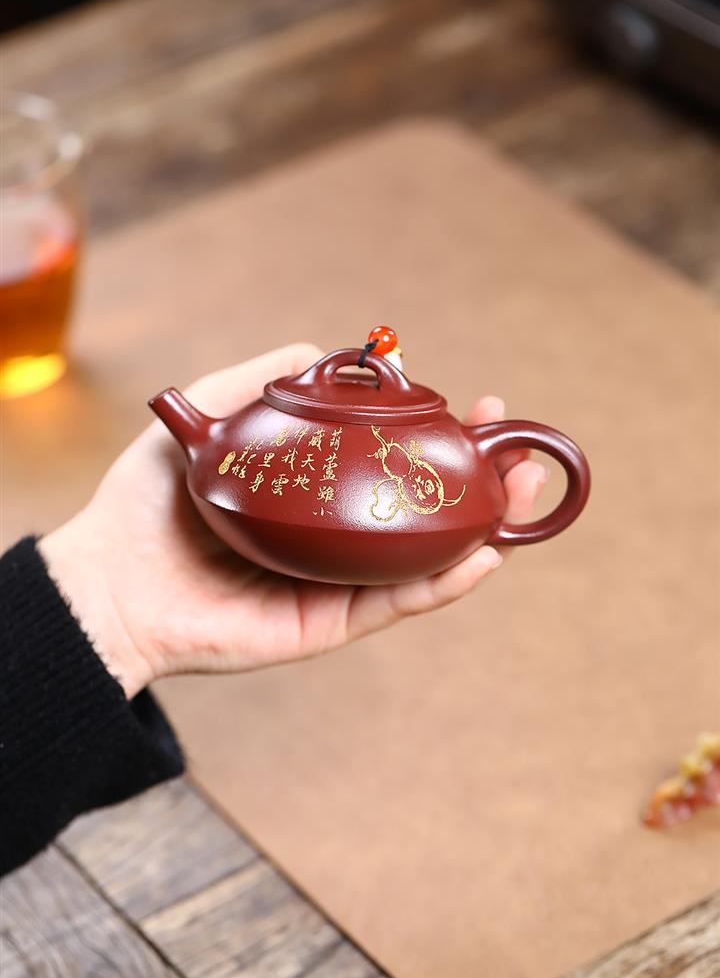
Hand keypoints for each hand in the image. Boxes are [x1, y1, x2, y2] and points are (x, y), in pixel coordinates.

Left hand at [40, 344, 546, 698]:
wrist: (109, 582)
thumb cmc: (147, 500)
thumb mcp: (206, 417)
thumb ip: (261, 381)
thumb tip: (328, 353)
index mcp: (315, 493)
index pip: (392, 461)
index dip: (441, 436)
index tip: (477, 405)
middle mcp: (334, 536)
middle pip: (423, 511)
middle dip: (480, 484)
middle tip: (521, 455)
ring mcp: (335, 583)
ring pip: (425, 558)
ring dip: (483, 528)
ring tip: (522, 493)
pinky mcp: (328, 624)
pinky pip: (395, 603)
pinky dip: (443, 583)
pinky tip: (482, 554)